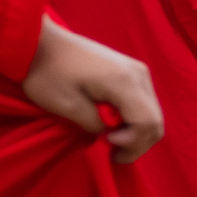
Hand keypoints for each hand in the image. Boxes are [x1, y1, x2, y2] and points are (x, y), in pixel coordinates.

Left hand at [22, 17, 162, 162]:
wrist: (41, 43)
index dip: (133, 143)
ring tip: (109, 141)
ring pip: (152, 113)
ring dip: (136, 133)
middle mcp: (139, 74)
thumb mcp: (66, 105)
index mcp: (125, 81)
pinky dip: (133, 120)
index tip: (106, 144)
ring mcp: (137, 70)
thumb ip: (94, 124)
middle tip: (112, 154)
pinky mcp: (131, 71)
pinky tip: (112, 126)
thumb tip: (110, 133)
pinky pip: (143, 103)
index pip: (147, 122)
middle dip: (137, 143)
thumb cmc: (47, 74)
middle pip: (155, 120)